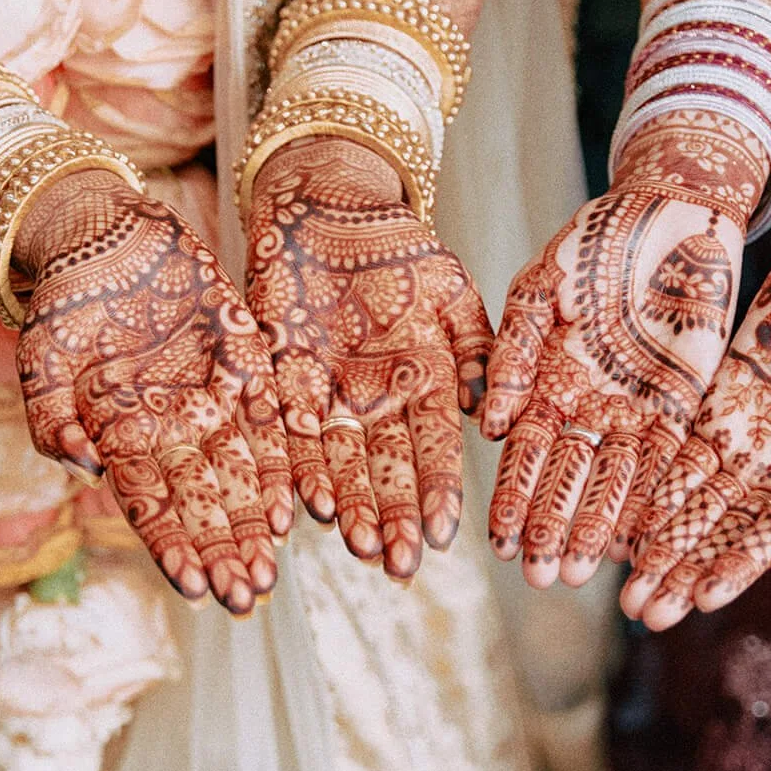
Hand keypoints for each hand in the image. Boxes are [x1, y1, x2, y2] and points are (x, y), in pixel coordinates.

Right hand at [15, 172, 291, 615]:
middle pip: (202, 499)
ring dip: (257, 521)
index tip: (193, 589)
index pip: (149, 504)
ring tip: (273, 567)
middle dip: (222, 550)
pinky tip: (299, 502)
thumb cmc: (63, 300)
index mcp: (122, 435)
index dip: (171, 547)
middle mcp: (172, 426)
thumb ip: (50, 415)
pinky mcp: (246, 359)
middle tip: (246, 595)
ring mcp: (211, 396)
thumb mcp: (40, 355)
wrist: (103, 236)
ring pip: (242, 470)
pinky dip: (284, 458)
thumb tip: (82, 466)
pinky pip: (271, 416)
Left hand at [245, 137, 492, 580]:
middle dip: (393, 519)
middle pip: (388, 471)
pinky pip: (289, 436)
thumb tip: (488, 408)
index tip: (441, 534)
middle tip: (397, 565)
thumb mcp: (447, 286)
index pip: (436, 449)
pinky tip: (305, 507)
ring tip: (360, 547)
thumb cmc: (397, 243)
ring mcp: (330, 397)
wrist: (327, 205)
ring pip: (340, 465)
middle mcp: (379, 402)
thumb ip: (474, 344)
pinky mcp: (283, 383)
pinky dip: (297, 472)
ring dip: (351, 508)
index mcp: (427, 383)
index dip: (438, 493)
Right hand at [480, 115, 765, 587]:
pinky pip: (667, 460)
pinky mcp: (682, 404)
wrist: (667, 213)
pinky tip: (641, 538)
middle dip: (552, 528)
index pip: (525, 455)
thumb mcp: (540, 290)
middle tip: (541, 578)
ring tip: (581, 572)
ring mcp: (635, 408)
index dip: (512, 499)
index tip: (501, 545)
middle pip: (567, 479)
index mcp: (544, 382)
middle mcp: (587, 406)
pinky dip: (654, 499)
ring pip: (614, 480)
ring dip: (597, 527)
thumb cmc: (591, 243)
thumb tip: (490, 425)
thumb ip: (514, 353)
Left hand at [620, 191, 770, 628]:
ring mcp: (745, 439)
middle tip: (642, 613)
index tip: (703, 599)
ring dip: (660, 543)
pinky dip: (651, 487)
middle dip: (684, 570)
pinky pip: (676, 453)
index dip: (740, 564)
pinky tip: (618, 520)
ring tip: (623, 588)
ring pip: (693, 501)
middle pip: (724, 529)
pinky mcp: (717, 407)